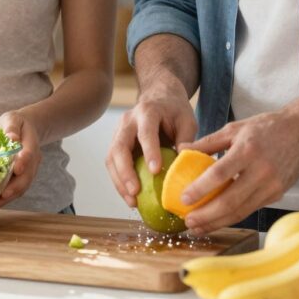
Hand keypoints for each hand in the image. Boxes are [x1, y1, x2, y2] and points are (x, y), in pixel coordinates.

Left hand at [0, 110, 41, 209]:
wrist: (27, 129)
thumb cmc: (17, 123)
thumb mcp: (13, 119)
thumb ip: (12, 128)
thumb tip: (12, 138)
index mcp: (31, 143)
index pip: (29, 153)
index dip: (24, 162)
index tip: (17, 170)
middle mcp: (33, 159)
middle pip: (28, 175)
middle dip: (15, 187)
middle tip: (2, 196)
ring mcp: (30, 169)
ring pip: (24, 185)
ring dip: (10, 196)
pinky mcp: (24, 176)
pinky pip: (18, 188)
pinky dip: (8, 197)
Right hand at [105, 84, 196, 207]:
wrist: (159, 96)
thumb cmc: (175, 111)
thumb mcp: (187, 120)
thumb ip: (186, 139)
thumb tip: (184, 162)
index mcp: (148, 112)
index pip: (146, 132)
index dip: (149, 151)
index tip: (155, 171)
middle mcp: (128, 121)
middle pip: (119, 147)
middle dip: (125, 172)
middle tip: (135, 193)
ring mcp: (118, 132)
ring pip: (111, 158)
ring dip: (119, 181)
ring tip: (132, 202)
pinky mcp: (116, 143)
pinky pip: (113, 164)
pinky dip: (120, 182)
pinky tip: (130, 197)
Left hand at [176, 108, 298, 233]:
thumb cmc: (265, 128)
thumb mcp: (234, 128)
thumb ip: (208, 142)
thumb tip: (181, 149)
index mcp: (247, 149)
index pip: (220, 174)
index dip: (200, 189)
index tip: (183, 199)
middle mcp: (261, 170)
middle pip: (230, 200)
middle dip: (206, 216)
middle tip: (188, 221)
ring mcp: (272, 185)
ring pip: (241, 211)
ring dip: (217, 222)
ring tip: (198, 227)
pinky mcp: (277, 194)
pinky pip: (251, 209)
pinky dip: (232, 217)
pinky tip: (218, 220)